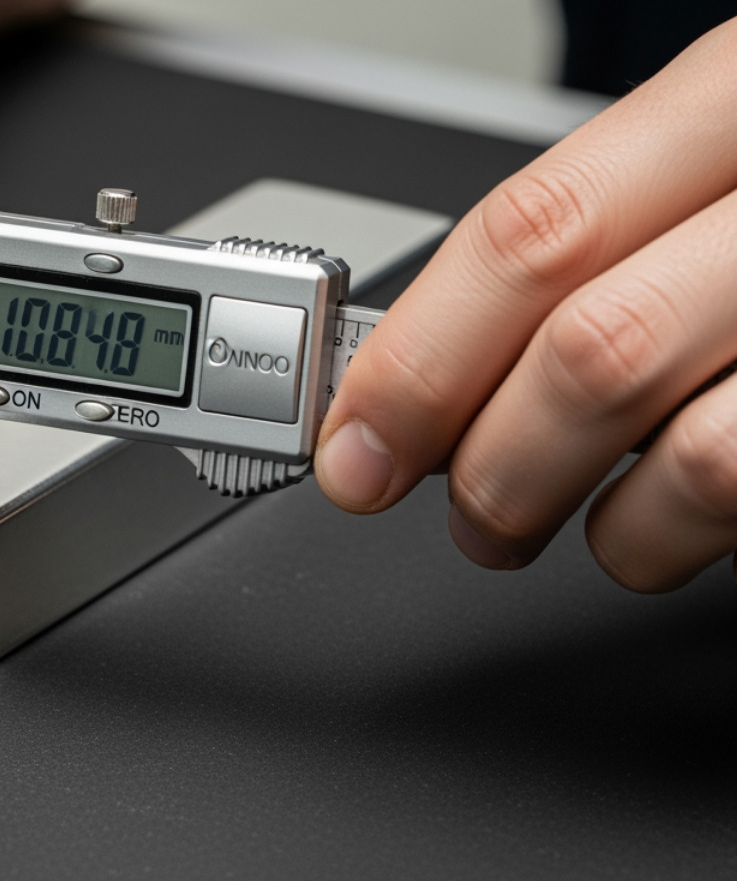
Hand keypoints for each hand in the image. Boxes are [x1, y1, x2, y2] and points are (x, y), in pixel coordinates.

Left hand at [316, 18, 736, 592]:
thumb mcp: (713, 166)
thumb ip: (589, 249)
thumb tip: (424, 369)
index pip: (529, 235)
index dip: (418, 357)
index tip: (351, 438)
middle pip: (592, 354)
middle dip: (488, 466)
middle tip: (462, 510)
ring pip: (695, 460)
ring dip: (602, 533)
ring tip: (579, 533)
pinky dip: (697, 543)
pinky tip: (685, 522)